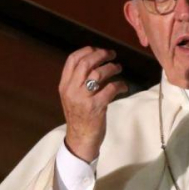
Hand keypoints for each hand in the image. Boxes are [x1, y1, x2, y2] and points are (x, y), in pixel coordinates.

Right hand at [59, 47, 127, 161]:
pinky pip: (111, 88)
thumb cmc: (79, 117)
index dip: (87, 51)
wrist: (80, 139)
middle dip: (101, 55)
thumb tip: (95, 61)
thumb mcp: (72, 97)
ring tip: (118, 68)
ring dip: (112, 67)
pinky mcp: (96, 107)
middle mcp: (71, 90)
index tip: (97, 50)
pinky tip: (124, 86)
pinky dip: (120, 84)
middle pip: (86, 63)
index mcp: (64, 85)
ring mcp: (83, 99)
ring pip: (98, 73)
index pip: (72, 60)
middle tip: (112, 54)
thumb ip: (78, 81)